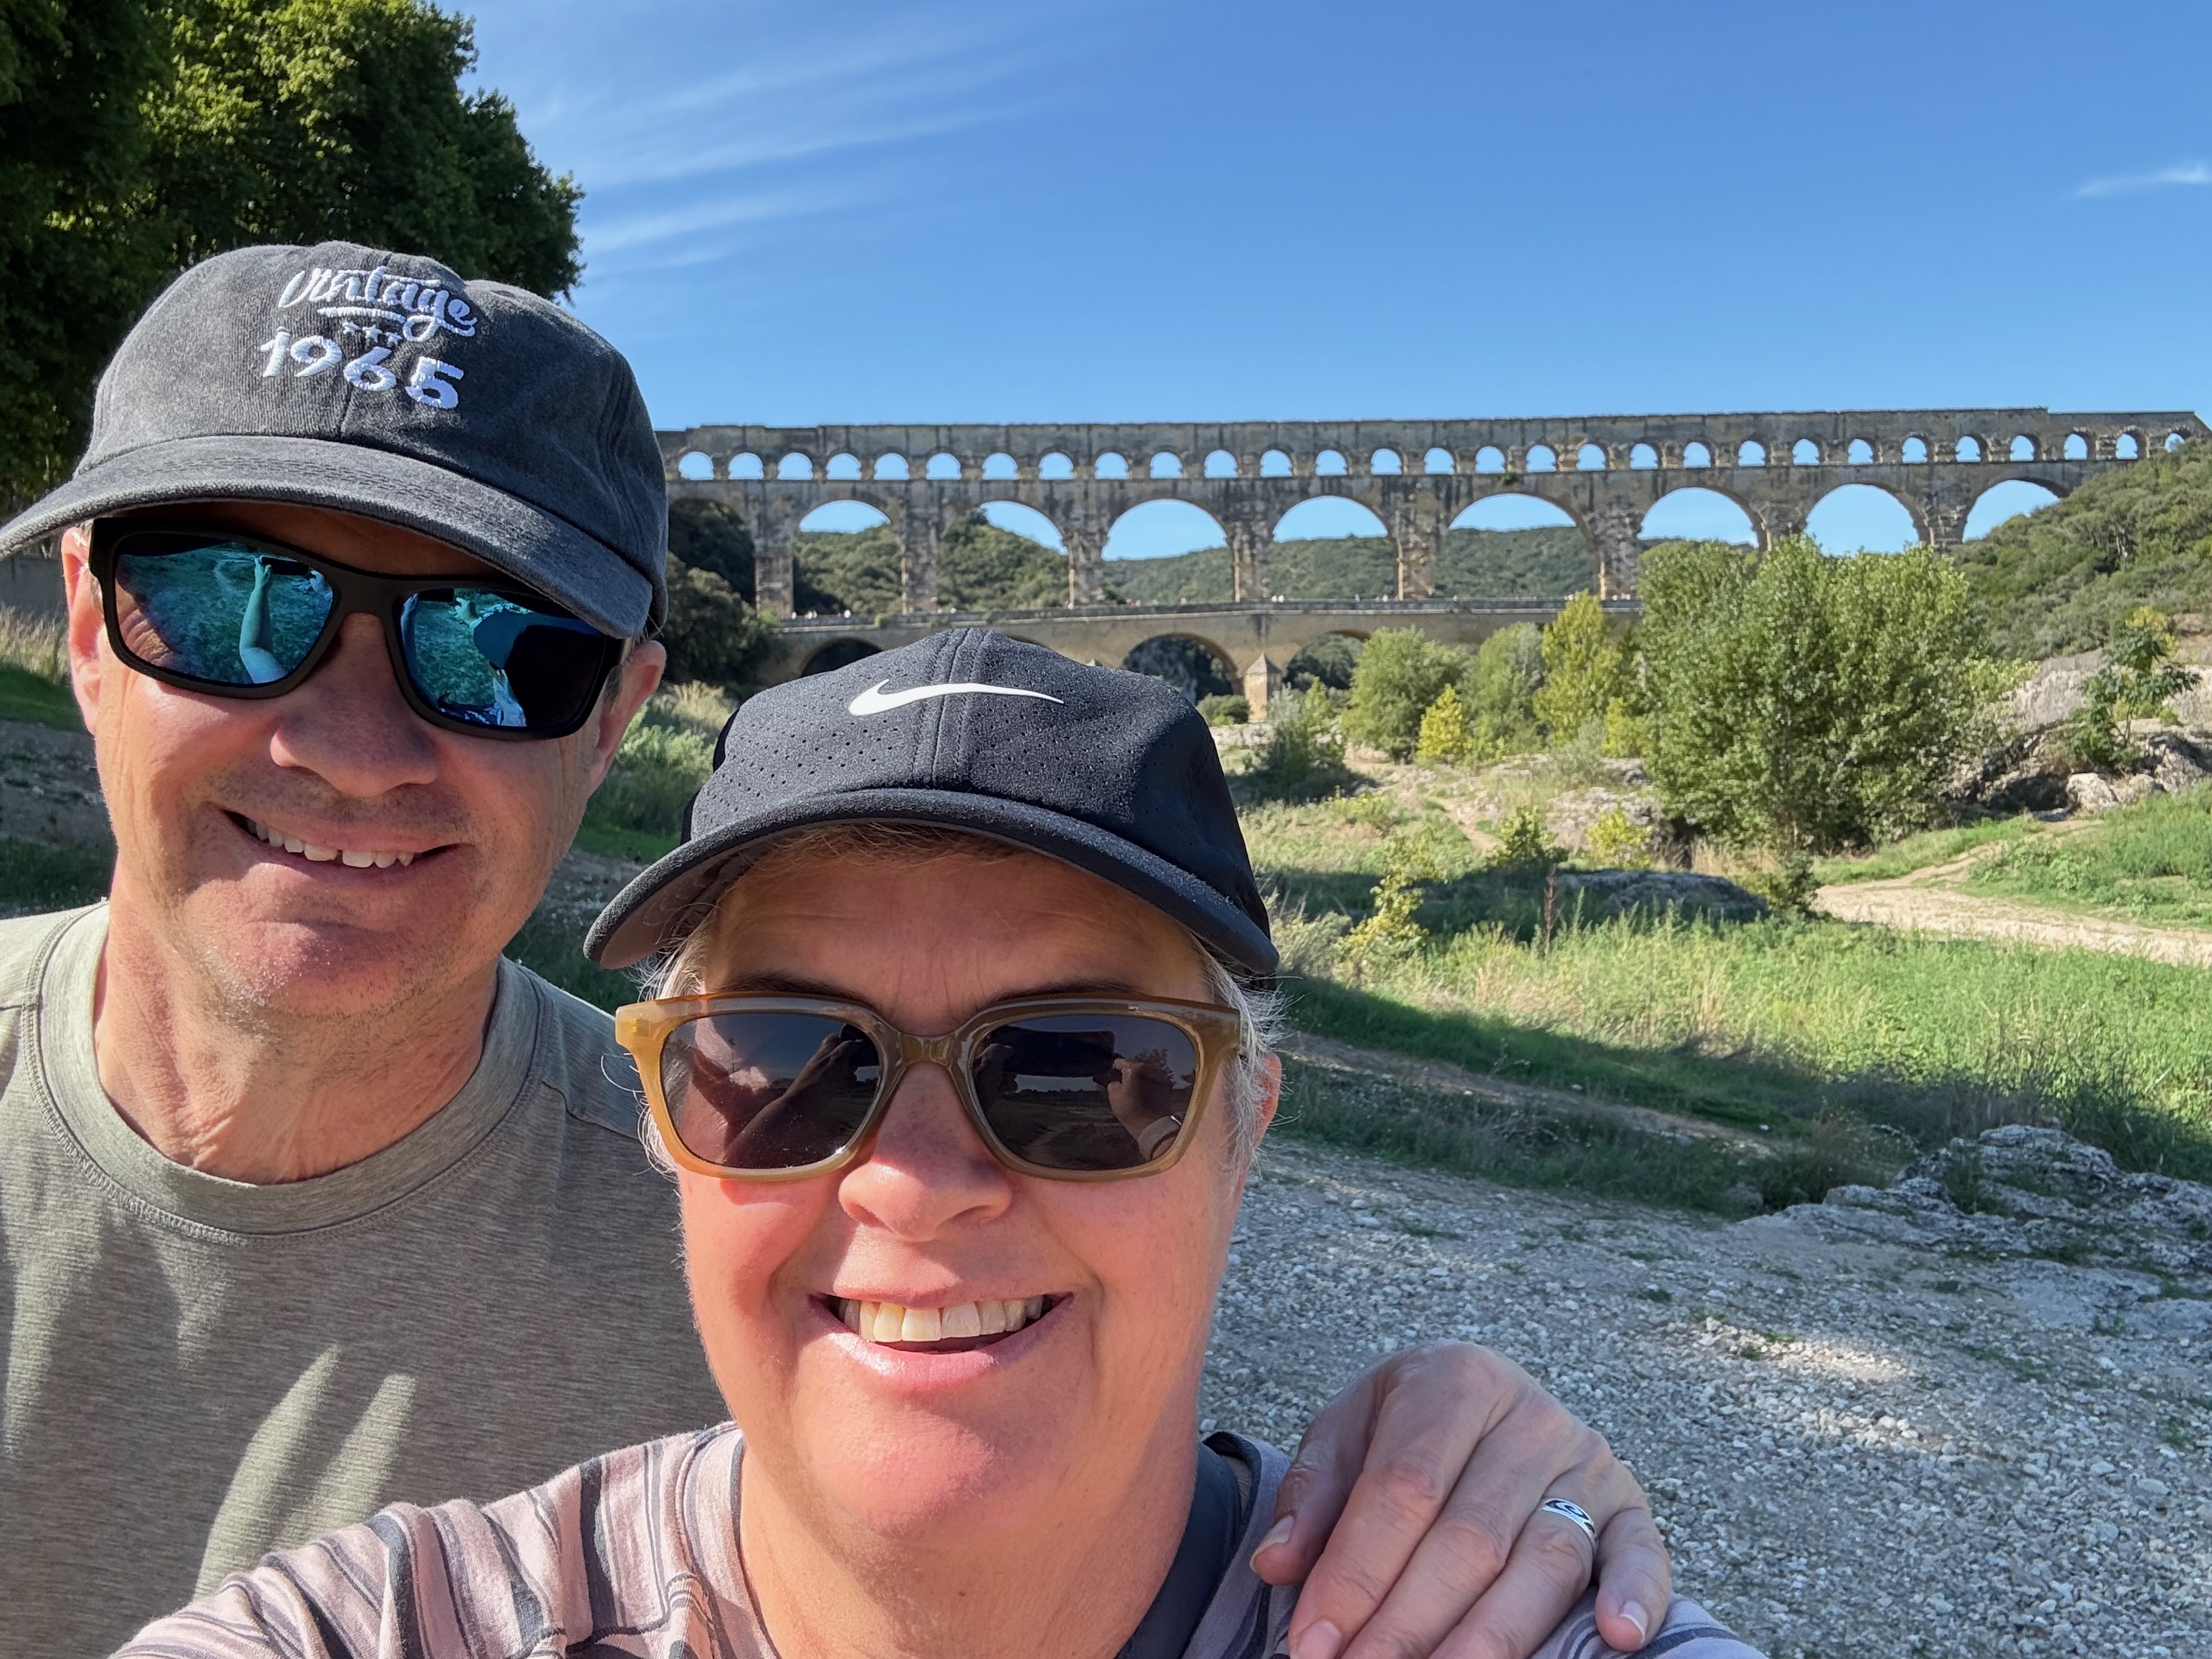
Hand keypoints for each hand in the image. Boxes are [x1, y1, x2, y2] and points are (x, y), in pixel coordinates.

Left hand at [1250, 1342, 1669, 1658]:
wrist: (1480, 1398)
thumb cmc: (1402, 1428)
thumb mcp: (1345, 1435)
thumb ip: (1313, 1497)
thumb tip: (1276, 1564)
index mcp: (1454, 1380)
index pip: (1403, 1489)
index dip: (1355, 1573)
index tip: (1312, 1642)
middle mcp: (1530, 1417)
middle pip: (1469, 1539)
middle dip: (1406, 1625)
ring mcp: (1587, 1463)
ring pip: (1545, 1561)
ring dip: (1491, 1639)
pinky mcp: (1630, 1508)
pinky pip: (1643, 1554)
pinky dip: (1637, 1597)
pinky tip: (1618, 1640)